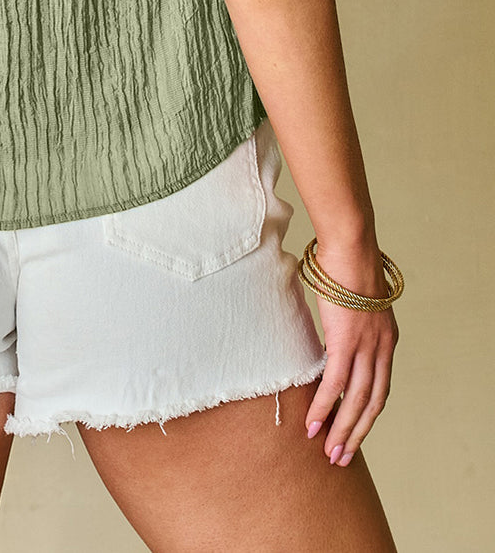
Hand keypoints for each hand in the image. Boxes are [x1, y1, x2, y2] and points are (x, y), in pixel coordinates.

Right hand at [303, 239, 398, 465]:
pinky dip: (324, 407)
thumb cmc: (347, 261)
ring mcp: (366, 347)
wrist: (351, 245)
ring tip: (328, 451)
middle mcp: (382, 348)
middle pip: (373, 403)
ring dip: (341, 429)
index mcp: (387, 339)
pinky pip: (335, 384)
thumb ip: (349, 316)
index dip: (367, 413)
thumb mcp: (355, 298)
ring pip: (356, 401)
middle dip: (357, 432)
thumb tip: (332, 320)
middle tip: (341, 456)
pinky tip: (313, 424)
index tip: (353, 431)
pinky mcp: (346, 342)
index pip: (381, 387)